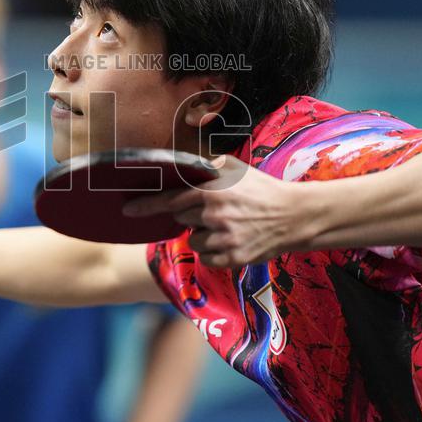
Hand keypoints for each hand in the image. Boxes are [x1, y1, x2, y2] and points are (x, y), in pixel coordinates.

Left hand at [122, 156, 319, 267]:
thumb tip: (186, 162)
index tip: (127, 210)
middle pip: (181, 220)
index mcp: (211, 191)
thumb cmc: (262, 189)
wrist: (294, 216)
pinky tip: (231, 241)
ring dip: (203, 235)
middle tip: (215, 211)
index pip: (170, 200)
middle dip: (192, 216)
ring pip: (193, 241)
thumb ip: (209, 166)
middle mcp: (214, 215)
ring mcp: (223, 239)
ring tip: (227, 226)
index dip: (146, 205)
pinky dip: (213, 253)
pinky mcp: (232, 259)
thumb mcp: (236, 168)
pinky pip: (206, 258)